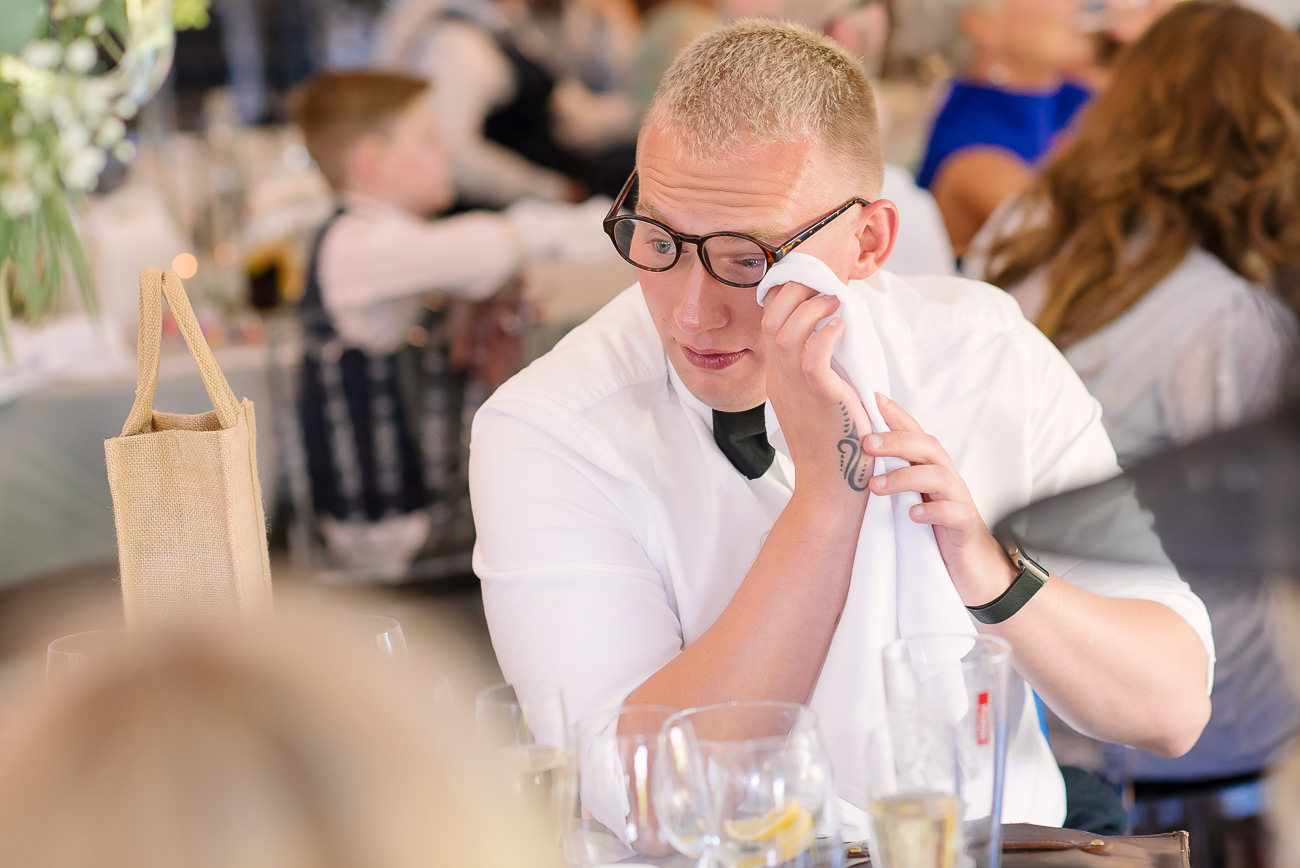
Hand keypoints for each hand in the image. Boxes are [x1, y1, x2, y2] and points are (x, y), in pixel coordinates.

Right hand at [760, 281, 873, 504]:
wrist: (832, 487)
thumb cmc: (834, 444)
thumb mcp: (818, 399)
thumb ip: (821, 370)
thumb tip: (840, 336)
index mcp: (778, 379)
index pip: (769, 326)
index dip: (785, 299)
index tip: (810, 286)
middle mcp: (780, 381)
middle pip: (771, 321)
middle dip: (794, 294)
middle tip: (822, 287)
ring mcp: (795, 389)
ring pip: (786, 333)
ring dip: (812, 309)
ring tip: (835, 301)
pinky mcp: (819, 398)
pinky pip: (813, 356)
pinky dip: (827, 334)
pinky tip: (842, 326)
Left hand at [863, 393, 1015, 604]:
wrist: (972, 568)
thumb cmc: (935, 530)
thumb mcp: (909, 500)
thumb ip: (892, 477)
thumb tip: (855, 460)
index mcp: (930, 469)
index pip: (916, 434)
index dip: (897, 415)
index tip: (873, 398)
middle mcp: (946, 478)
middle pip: (928, 447)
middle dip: (897, 441)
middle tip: (866, 444)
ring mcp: (958, 500)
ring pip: (939, 476)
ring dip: (906, 477)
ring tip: (876, 487)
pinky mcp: (965, 527)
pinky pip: (954, 513)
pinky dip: (932, 511)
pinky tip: (912, 515)